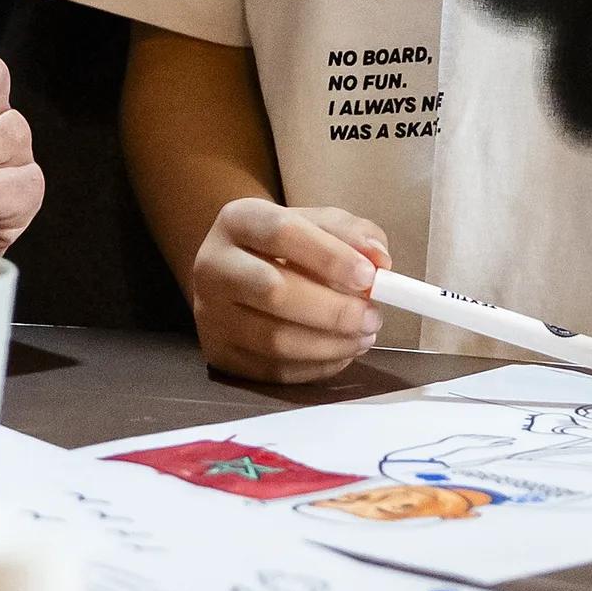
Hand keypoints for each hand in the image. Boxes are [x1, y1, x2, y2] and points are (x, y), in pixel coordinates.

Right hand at [187, 199, 388, 382]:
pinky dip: (318, 366)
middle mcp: (213, 264)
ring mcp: (210, 313)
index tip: (370, 277)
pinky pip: (275, 370)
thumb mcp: (315, 225)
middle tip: (373, 318)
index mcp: (237, 220)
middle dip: (334, 310)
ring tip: (364, 336)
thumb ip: (351, 233)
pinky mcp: (219, 353)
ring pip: (274, 339)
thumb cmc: (284, 246)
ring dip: (330, 343)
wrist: (234, 274)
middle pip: (273, 290)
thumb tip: (380, 260)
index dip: (329, 256)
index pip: (281, 232)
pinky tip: (341, 352)